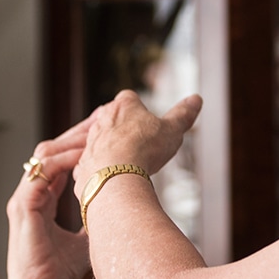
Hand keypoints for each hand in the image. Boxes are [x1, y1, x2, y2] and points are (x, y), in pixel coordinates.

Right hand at [6, 115, 94, 278]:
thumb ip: (96, 220)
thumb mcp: (88, 238)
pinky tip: (84, 153)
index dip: (80, 144)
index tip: (104, 130)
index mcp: (41, 199)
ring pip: (44, 156)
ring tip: (96, 129)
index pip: (59, 162)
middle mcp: (30, 194)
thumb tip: (121, 212)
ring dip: (70, 140)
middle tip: (101, 117)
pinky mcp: (23, 205)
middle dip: (76, 133)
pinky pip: (41, 171)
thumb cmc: (64, 271)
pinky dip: (63, 160)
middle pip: (51, 151)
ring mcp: (24, 198)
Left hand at [73, 90, 202, 195]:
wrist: (114, 176)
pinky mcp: (82, 164)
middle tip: (141, 145)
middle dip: (125, 130)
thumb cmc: (145, 149)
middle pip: (114, 119)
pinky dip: (103, 171)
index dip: (140, 110)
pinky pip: (94, 165)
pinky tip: (115, 180)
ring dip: (113, 150)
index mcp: (123, 105)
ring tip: (130, 165)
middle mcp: (102, 119)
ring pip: (102, 142)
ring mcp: (90, 141)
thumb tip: (197, 99)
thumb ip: (183, 114)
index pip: (130, 98)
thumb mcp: (172, 130)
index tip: (149, 123)